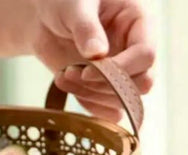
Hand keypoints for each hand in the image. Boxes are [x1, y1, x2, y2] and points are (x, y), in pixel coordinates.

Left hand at [32, 0, 153, 121]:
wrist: (42, 16)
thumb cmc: (63, 0)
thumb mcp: (74, 5)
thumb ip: (86, 27)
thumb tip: (98, 53)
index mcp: (137, 22)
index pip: (145, 56)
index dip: (119, 69)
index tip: (87, 70)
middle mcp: (134, 50)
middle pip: (141, 84)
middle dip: (105, 86)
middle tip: (75, 74)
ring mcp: (121, 72)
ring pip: (121, 100)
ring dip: (90, 94)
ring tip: (64, 74)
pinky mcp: (105, 88)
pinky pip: (108, 111)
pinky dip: (87, 104)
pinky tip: (64, 82)